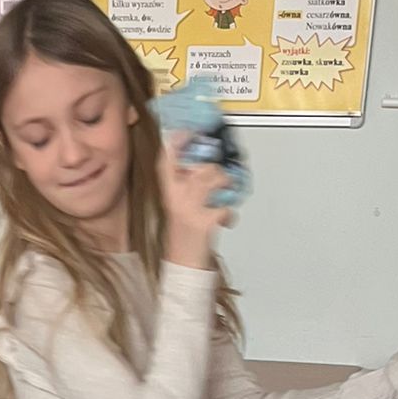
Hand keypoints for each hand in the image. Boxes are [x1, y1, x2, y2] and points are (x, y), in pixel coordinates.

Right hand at [158, 134, 230, 269]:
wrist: (182, 266)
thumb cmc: (182, 236)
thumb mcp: (179, 206)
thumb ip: (188, 184)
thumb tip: (208, 162)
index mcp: (167, 192)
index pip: (167, 159)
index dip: (179, 141)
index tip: (190, 132)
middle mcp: (176, 198)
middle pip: (200, 165)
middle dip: (217, 167)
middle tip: (224, 173)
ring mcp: (190, 210)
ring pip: (214, 177)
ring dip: (227, 182)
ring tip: (226, 193)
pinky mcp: (205, 223)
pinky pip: (225, 205)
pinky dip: (230, 212)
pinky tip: (227, 220)